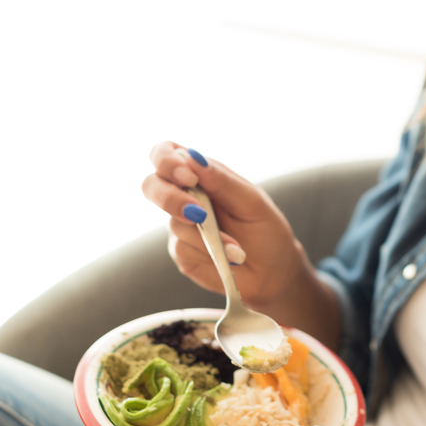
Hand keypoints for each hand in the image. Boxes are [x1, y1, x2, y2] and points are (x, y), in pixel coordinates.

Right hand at [141, 142, 340, 346]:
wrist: (273, 271)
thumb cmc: (266, 229)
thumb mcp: (252, 201)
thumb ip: (222, 180)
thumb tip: (192, 157)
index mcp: (202, 175)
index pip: (167, 154)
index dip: (167, 160)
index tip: (189, 177)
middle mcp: (186, 196)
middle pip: (152, 185)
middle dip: (170, 198)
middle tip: (198, 214)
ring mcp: (180, 224)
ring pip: (174, 222)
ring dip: (208, 235)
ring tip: (237, 246)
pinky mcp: (181, 251)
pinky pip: (182, 247)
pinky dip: (210, 251)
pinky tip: (231, 257)